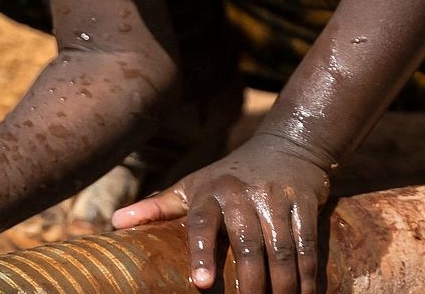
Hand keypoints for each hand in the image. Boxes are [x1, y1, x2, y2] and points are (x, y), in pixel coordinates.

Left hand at [112, 133, 331, 293]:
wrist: (286, 145)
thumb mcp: (192, 186)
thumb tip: (114, 222)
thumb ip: (158, 207)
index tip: (201, 285)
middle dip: (251, 283)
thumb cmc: (229, 176)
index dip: (201, 254)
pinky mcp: (304, 201)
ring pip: (280, 249)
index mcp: (209, 192)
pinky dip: (310, 274)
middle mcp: (242, 194)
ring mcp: (275, 197)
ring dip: (283, 285)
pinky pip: (307, 243)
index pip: (201, 223)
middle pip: (247, 244)